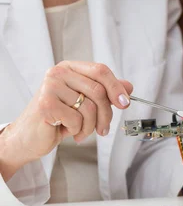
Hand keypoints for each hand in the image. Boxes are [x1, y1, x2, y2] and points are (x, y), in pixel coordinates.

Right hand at [0, 61, 131, 177]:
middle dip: (106, 114)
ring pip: (89, 107)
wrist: (29, 137)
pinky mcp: (46, 104)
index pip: (100, 70)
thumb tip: (128, 87)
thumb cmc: (57, 118)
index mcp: (69, 68)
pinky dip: (78, 130)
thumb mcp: (84, 102)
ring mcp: (50, 87)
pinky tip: (68, 131)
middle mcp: (58, 73)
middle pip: (98, 90)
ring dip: (91, 126)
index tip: (125, 103)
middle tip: (104, 128)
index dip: (116, 87)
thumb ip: (105, 92)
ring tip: (81, 131)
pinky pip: (77, 119)